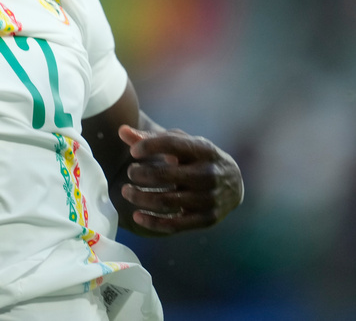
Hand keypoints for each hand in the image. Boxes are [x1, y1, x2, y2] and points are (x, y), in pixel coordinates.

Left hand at [117, 125, 243, 234]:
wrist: (234, 183)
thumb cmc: (198, 158)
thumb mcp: (182, 144)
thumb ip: (152, 139)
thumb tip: (122, 131)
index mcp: (203, 150)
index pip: (172, 144)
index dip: (149, 146)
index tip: (133, 151)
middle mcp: (208, 173)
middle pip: (164, 175)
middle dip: (140, 174)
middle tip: (130, 173)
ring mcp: (208, 198)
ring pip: (165, 201)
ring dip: (140, 197)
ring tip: (127, 191)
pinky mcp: (206, 219)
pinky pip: (174, 225)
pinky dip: (152, 222)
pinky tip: (137, 215)